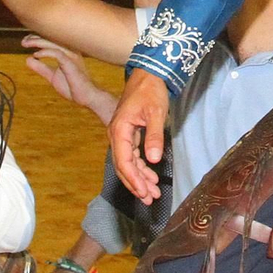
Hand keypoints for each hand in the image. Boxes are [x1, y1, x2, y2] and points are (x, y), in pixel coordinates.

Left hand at [23, 35, 116, 122]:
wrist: (86, 97)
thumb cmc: (72, 86)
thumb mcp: (52, 76)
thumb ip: (41, 68)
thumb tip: (27, 59)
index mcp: (67, 51)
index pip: (51, 39)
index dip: (37, 38)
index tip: (26, 41)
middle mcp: (70, 50)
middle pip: (51, 38)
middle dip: (35, 38)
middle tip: (23, 42)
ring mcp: (71, 55)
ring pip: (53, 43)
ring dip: (38, 42)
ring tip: (27, 45)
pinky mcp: (71, 62)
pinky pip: (57, 53)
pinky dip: (45, 52)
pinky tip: (37, 55)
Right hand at [109, 69, 168, 201]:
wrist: (149, 74)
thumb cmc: (151, 91)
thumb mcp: (156, 113)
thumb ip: (154, 137)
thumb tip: (153, 160)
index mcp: (120, 129)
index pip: (123, 161)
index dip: (133, 179)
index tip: (144, 192)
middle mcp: (117, 134)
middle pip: (123, 166)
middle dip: (136, 184)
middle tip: (150, 198)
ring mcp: (122, 134)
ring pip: (127, 163)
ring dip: (139, 178)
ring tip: (153, 193)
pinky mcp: (129, 133)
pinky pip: (132, 155)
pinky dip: (141, 168)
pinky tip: (151, 177)